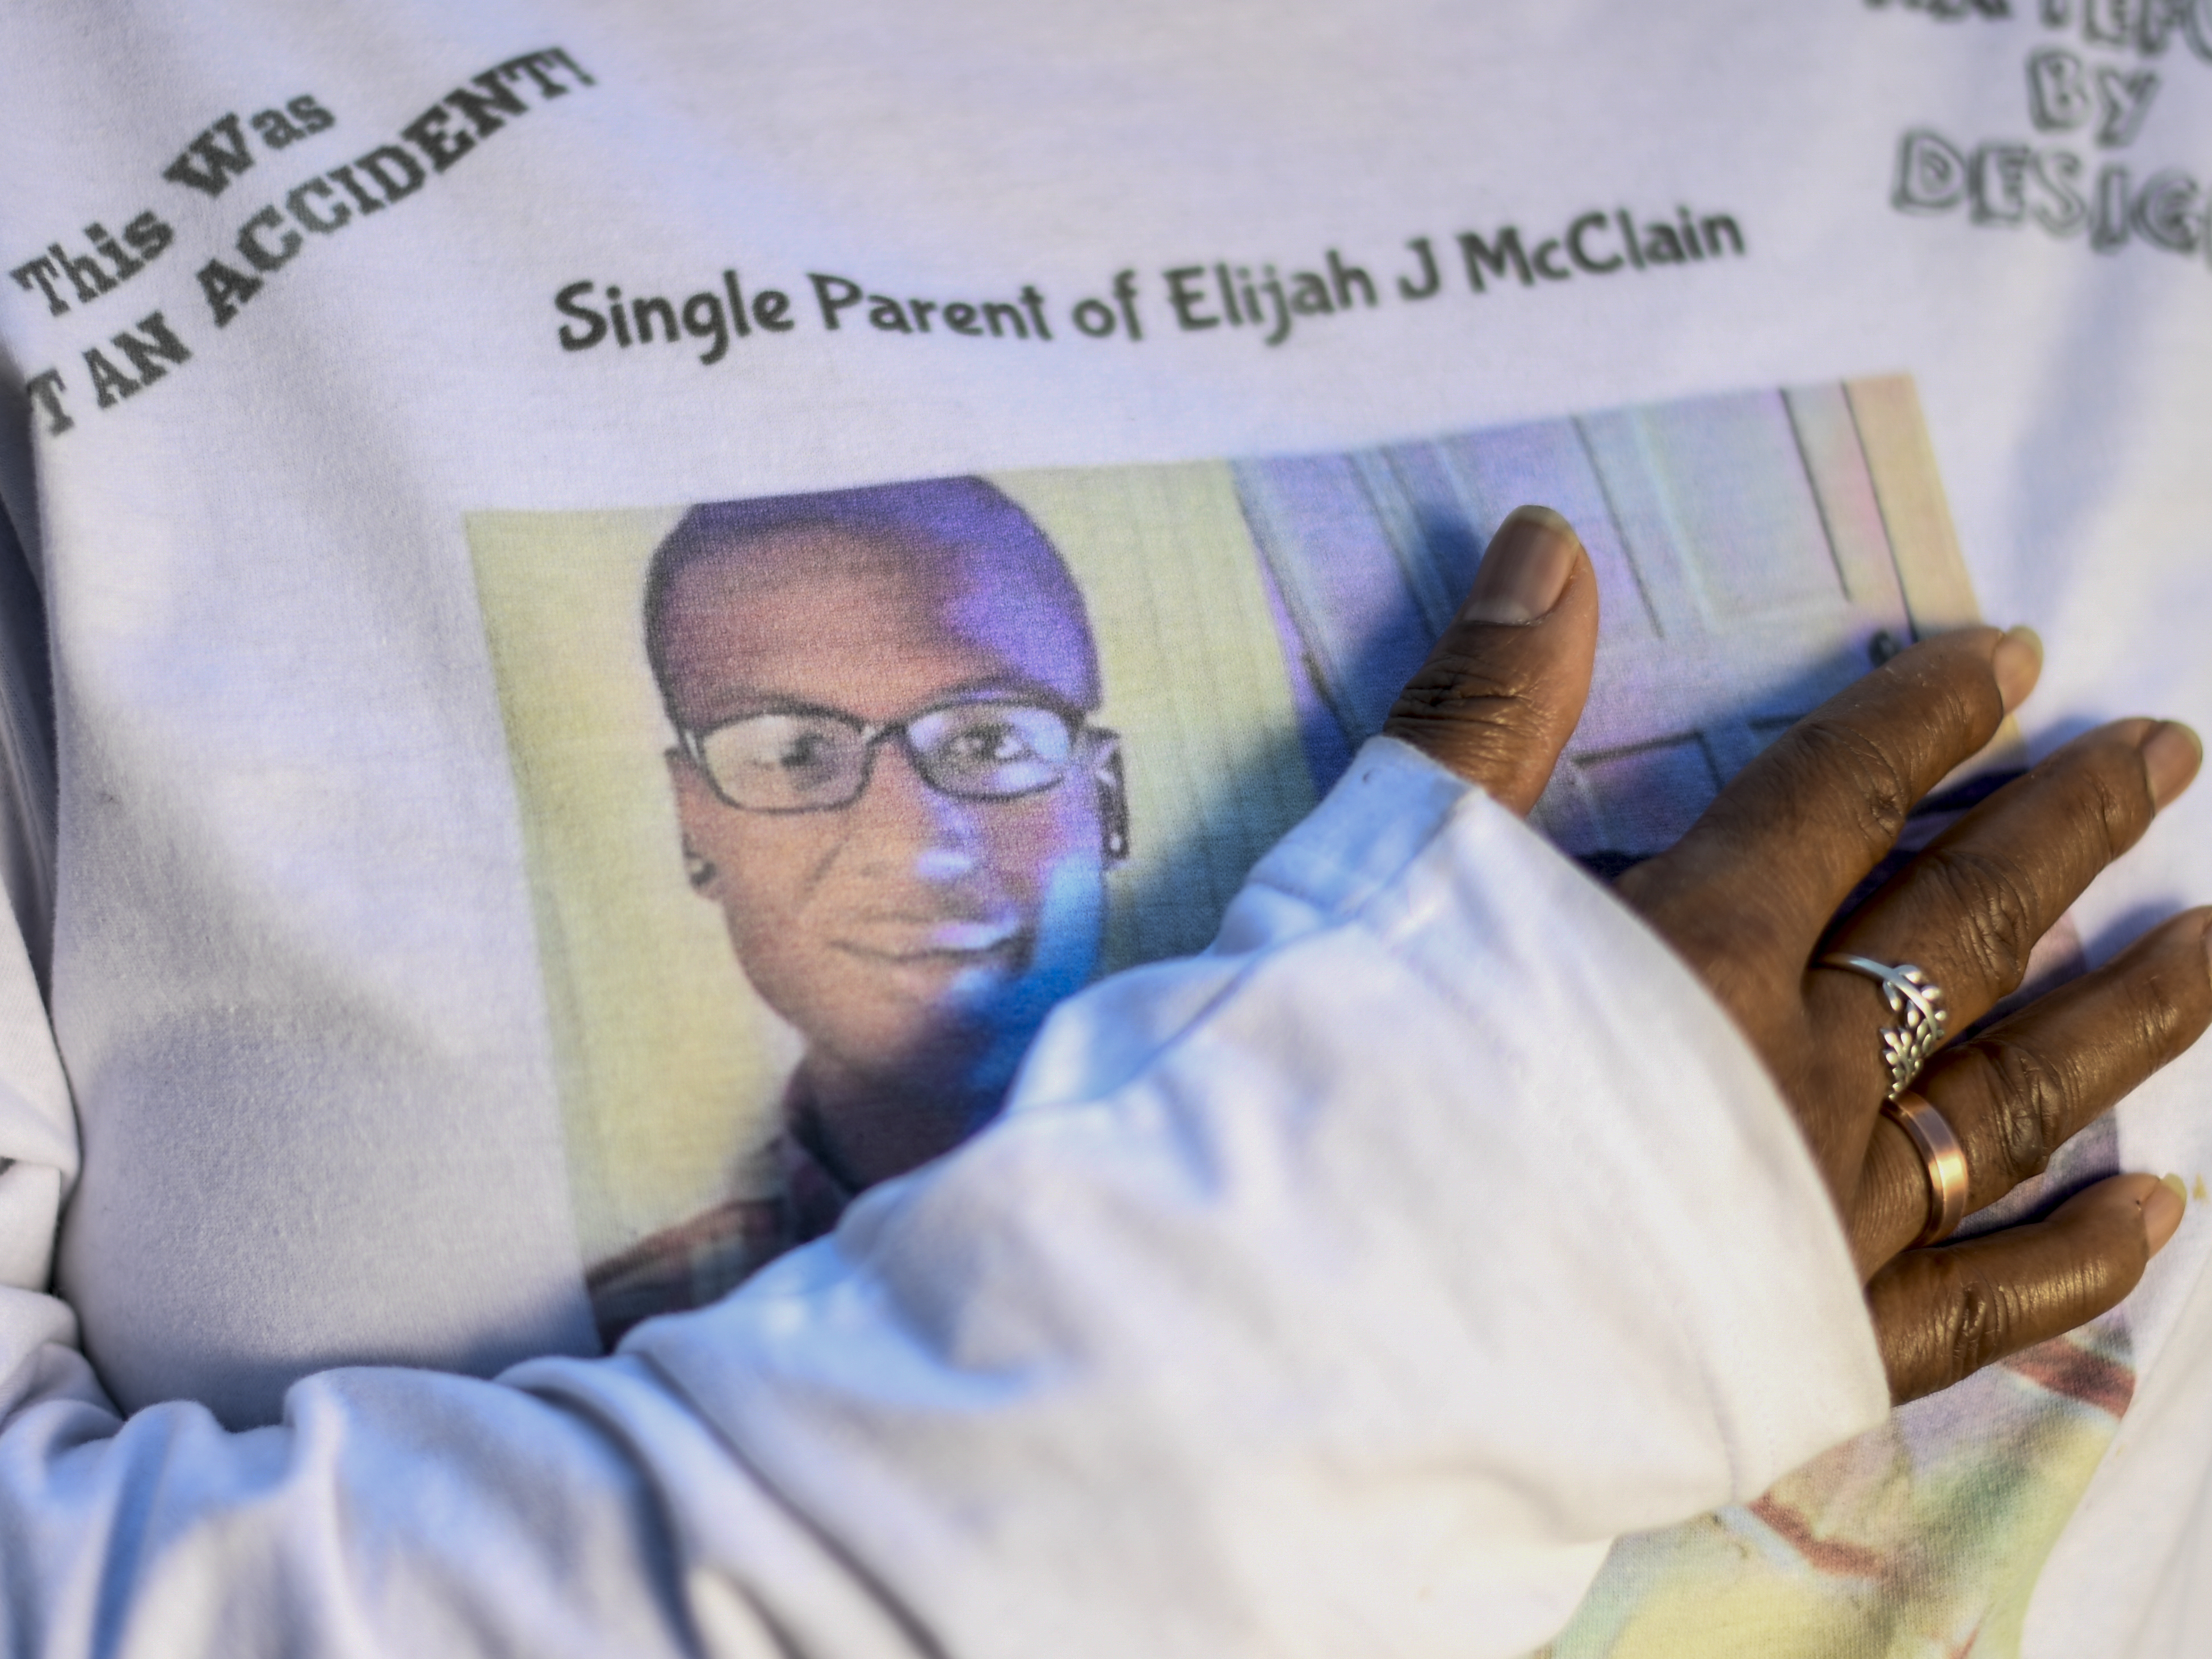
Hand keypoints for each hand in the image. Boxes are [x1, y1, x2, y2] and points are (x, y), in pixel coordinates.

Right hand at [1384, 506, 2209, 1403]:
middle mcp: (1797, 1073)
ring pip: (2016, 1102)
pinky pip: (1985, 1301)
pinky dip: (2078, 1256)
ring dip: (2126, 1019)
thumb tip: (1546, 542)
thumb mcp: (1398, 865)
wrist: (1324, 1324)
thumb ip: (1485, 708)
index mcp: (1699, 948)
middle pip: (1964, 933)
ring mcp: (1828, 1220)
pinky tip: (2160, 1210)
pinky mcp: (1821, 1350)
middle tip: (2166, 758)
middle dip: (2067, 831)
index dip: (1926, 718)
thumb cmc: (1341, 1083)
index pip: (1842, 799)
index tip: (2011, 662)